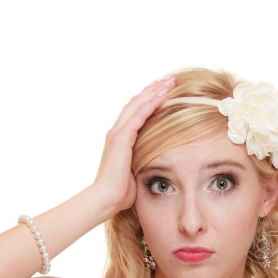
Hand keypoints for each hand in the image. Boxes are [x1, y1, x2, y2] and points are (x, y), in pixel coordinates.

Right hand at [92, 74, 176, 213]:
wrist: (107, 199)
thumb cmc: (122, 190)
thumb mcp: (137, 169)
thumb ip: (145, 158)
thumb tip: (160, 159)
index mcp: (121, 137)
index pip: (137, 111)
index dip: (150, 98)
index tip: (166, 89)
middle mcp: (117, 131)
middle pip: (137, 103)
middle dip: (154, 89)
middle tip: (170, 79)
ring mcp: (117, 133)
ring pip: (137, 105)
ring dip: (154, 92)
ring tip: (169, 82)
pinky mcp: (120, 139)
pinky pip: (137, 117)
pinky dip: (150, 104)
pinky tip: (162, 96)